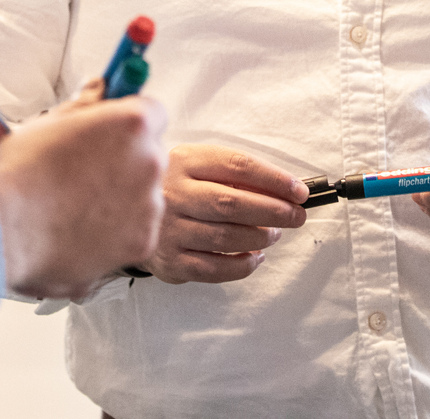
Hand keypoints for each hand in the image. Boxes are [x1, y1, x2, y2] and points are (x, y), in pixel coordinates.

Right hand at [0, 76, 167, 298]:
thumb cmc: (20, 171)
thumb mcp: (50, 122)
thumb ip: (87, 104)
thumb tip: (102, 88)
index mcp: (133, 124)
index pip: (152, 113)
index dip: (129, 123)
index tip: (111, 132)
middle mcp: (150, 162)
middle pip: (149, 156)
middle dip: (124, 162)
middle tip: (84, 174)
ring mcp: (148, 206)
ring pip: (142, 198)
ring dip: (119, 200)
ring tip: (72, 209)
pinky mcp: (140, 244)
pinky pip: (132, 233)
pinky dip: (112, 235)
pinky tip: (76, 233)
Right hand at [141, 144, 308, 283]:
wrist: (130, 212)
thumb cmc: (182, 187)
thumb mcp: (202, 167)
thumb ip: (239, 176)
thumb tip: (287, 191)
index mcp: (185, 161)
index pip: (237, 166)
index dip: (274, 179)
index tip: (298, 191)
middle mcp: (173, 194)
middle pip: (232, 203)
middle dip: (273, 211)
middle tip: (296, 216)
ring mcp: (169, 229)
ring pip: (225, 237)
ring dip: (259, 237)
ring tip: (274, 234)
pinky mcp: (170, 260)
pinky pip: (214, 269)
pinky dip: (242, 265)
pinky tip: (255, 256)